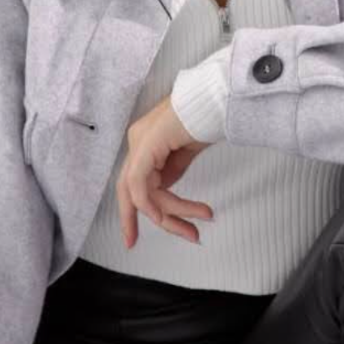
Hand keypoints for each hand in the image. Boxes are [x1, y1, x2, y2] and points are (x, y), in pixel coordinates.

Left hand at [116, 94, 213, 247]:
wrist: (215, 100)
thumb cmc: (206, 118)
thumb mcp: (185, 151)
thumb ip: (171, 170)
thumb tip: (164, 192)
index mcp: (145, 140)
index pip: (132, 182)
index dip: (131, 211)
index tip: (133, 238)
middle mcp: (137, 141)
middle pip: (128, 190)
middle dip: (131, 220)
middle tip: (134, 244)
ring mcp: (139, 142)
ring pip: (143, 194)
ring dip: (173, 214)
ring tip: (201, 221)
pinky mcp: (146, 146)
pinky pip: (141, 186)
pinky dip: (156, 205)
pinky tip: (178, 215)